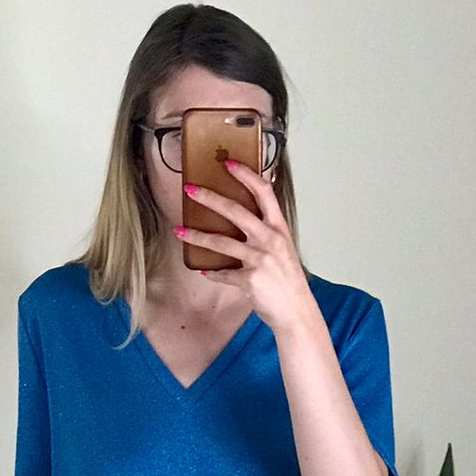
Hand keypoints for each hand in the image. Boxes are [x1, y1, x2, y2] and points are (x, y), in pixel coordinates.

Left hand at [178, 159, 314, 336]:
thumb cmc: (288, 280)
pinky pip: (225, 274)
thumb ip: (269, 227)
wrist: (296, 312)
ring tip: (179, 231)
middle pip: (236, 211)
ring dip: (198, 236)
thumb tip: (258, 202)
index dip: (246, 175)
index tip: (228, 164)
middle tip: (190, 189)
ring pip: (222, 243)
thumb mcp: (283, 247)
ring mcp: (261, 259)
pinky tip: (204, 271)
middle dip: (210, 198)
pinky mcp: (251, 280)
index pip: (263, 192)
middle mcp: (271, 239)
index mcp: (279, 227)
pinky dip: (213, 273)